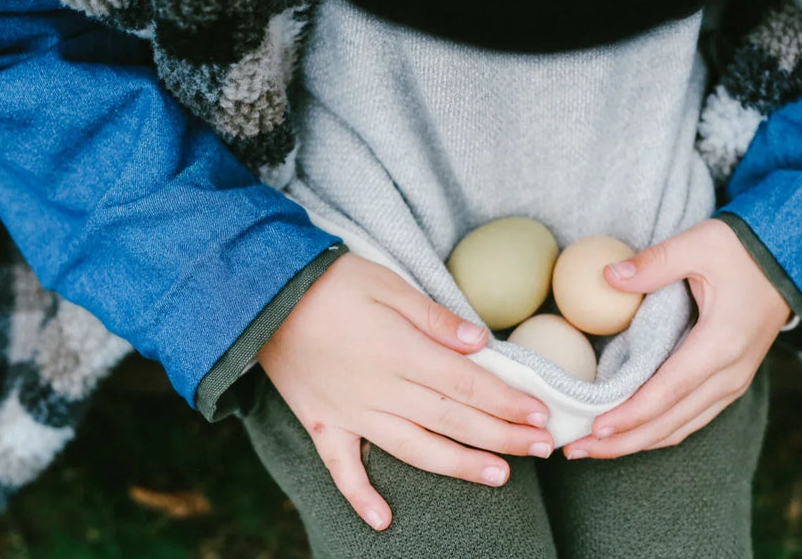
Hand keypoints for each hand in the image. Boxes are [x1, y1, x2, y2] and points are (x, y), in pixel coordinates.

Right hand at [257, 252, 552, 531]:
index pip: (467, 383)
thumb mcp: (387, 284)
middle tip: (542, 448)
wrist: (259, 296)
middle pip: (452, 419)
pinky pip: (341, 467)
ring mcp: (351, 411)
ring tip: (499, 478)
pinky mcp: (321, 421)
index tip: (540, 414)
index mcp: (401, 352)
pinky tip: (382, 521)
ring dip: (458, 465)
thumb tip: (480, 342)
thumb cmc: (329, 282)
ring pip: (414, 448)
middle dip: (502, 435)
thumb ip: (434, 317)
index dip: (507, 401)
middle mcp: (381, 390)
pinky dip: (360, 495)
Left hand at [564, 219, 789, 458]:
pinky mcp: (730, 382)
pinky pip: (691, 418)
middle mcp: (730, 373)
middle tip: (576, 449)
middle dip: (623, 442)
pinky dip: (658, 432)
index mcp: (721, 344)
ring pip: (681, 428)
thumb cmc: (744, 250)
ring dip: (637, 443)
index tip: (595, 429)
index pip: (669, 391)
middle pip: (671, 422)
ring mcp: (733, 382)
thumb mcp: (699, 243)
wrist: (791, 261)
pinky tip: (629, 435)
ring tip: (593, 448)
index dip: (631, 415)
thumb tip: (608, 277)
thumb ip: (654, 262)